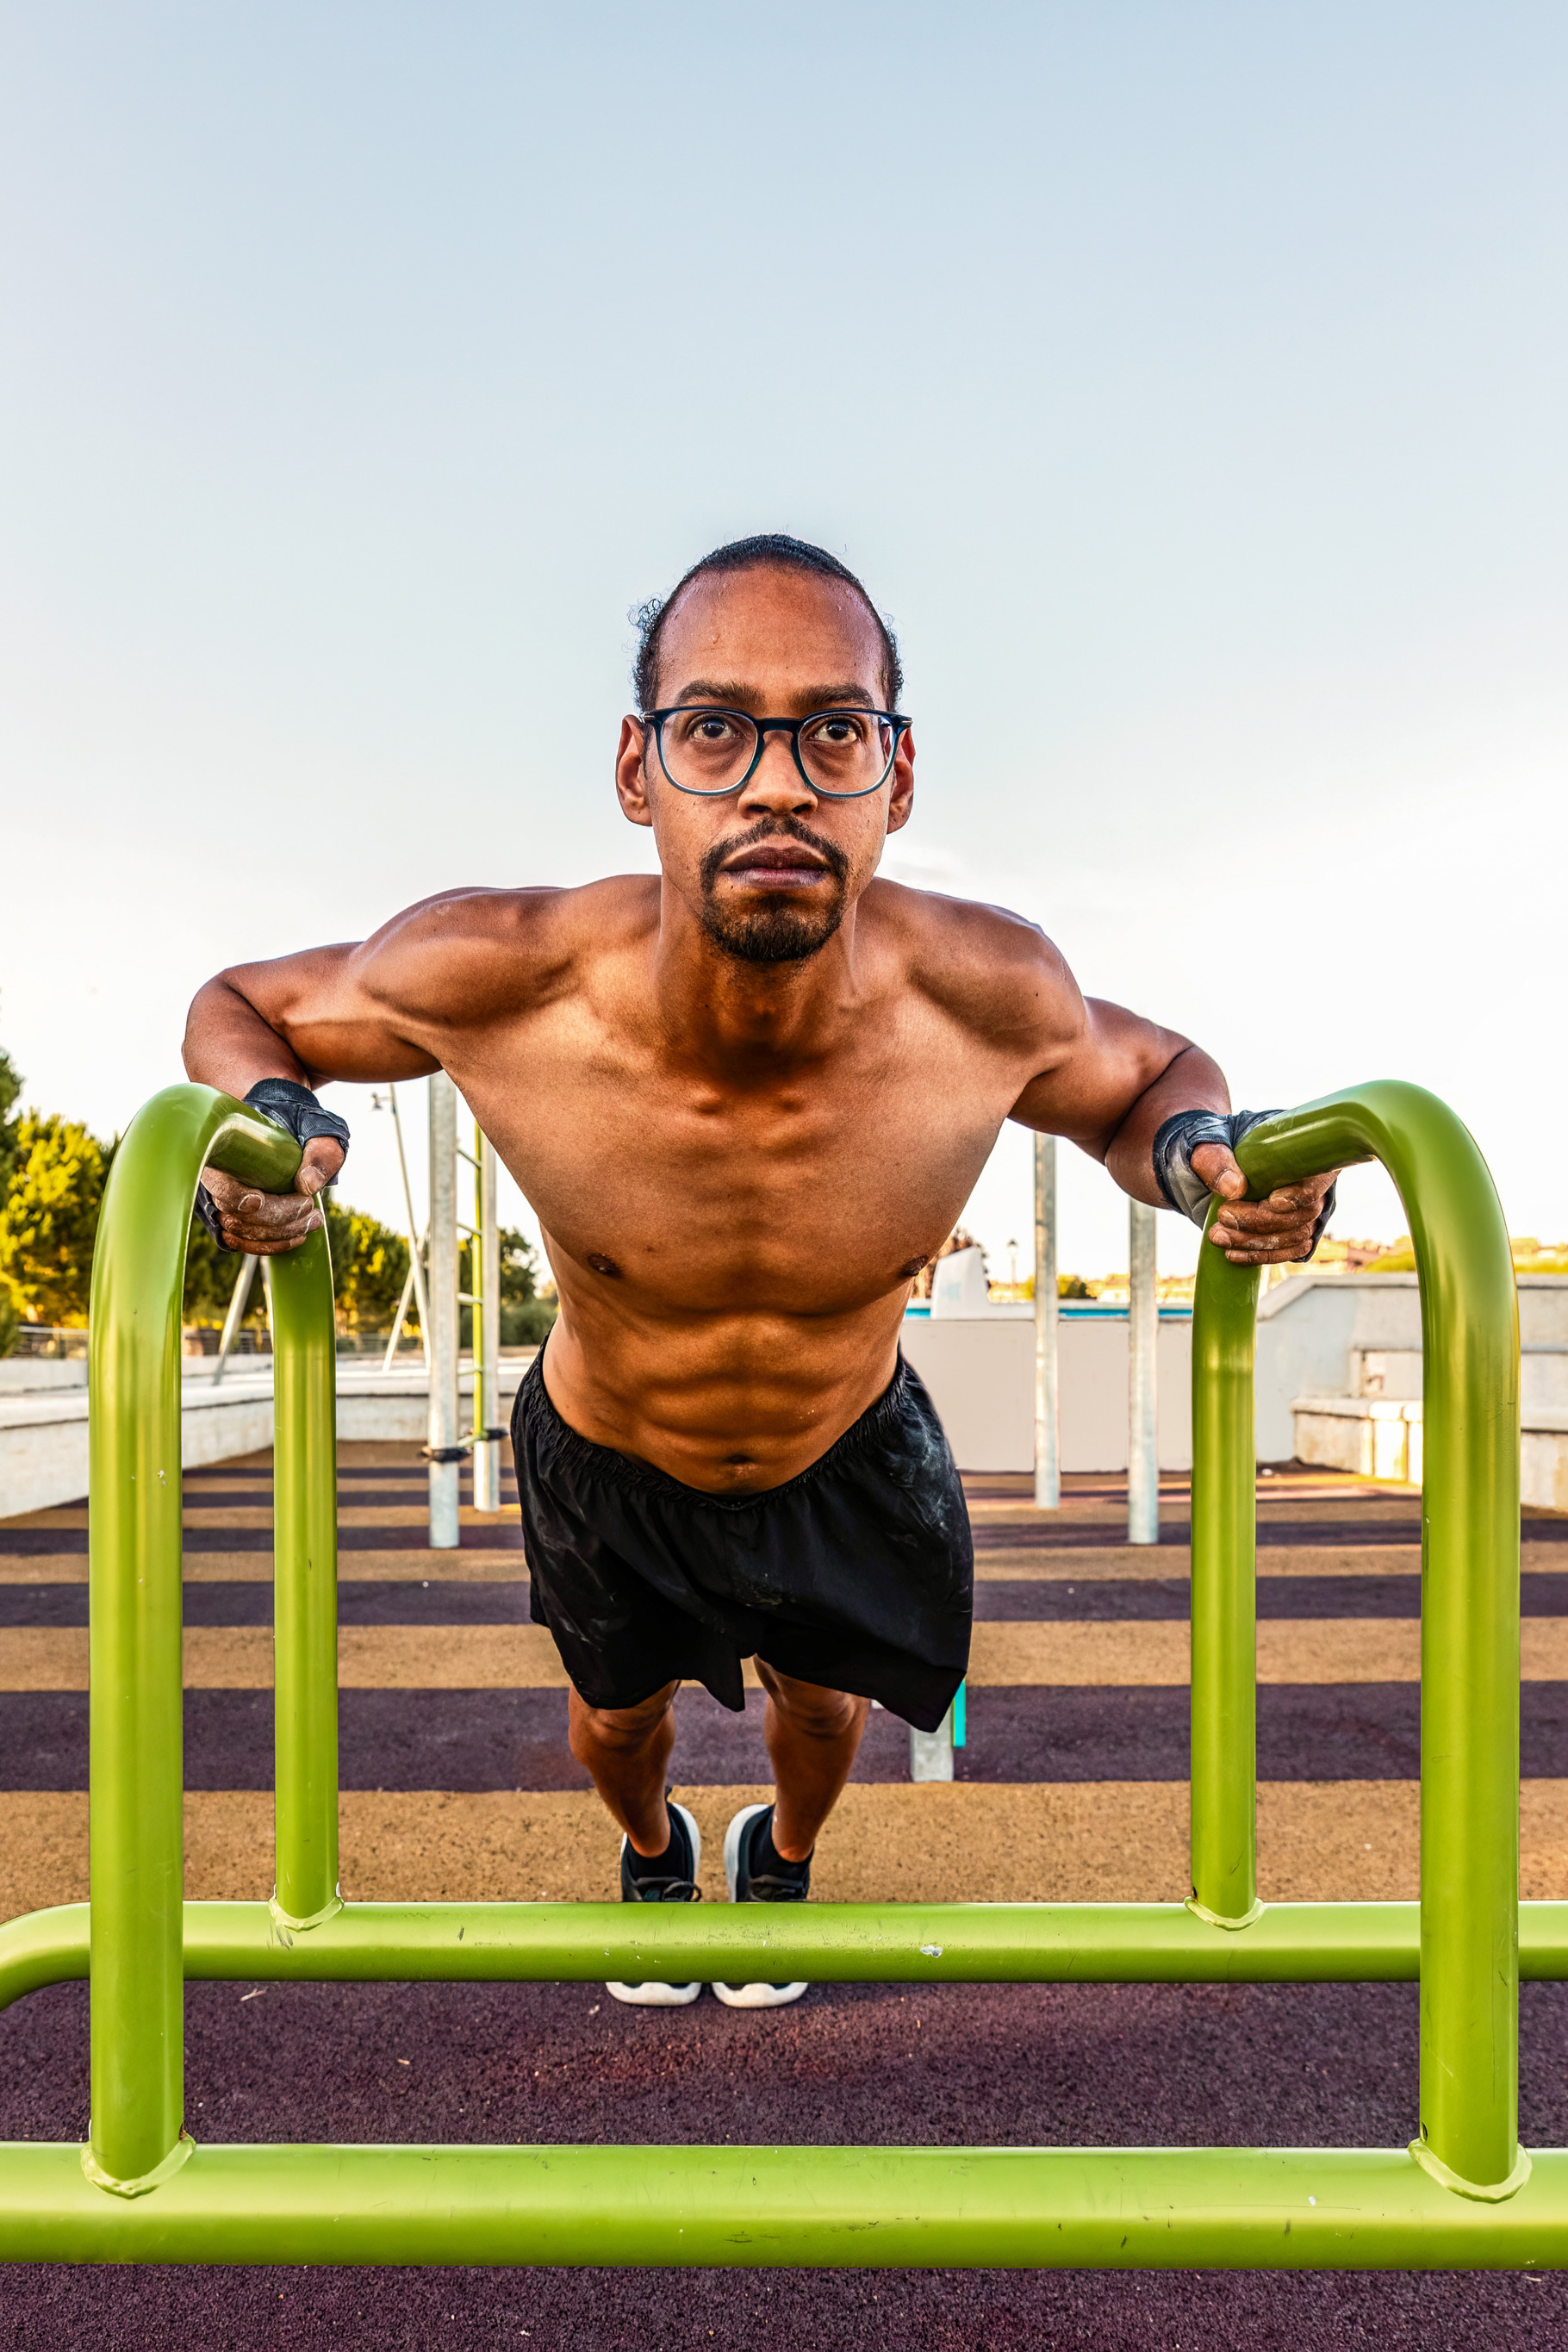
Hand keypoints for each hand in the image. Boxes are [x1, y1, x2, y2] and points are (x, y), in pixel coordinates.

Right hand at [199, 1137, 344, 1254]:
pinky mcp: (237, 1216)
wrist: (289, 1123)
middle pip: (234, 1216)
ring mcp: (224, 1200)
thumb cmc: (300, 1122)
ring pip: (241, 1234)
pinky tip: (299, 1236)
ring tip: (313, 1220)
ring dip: (280, 1235)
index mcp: (225, 1151)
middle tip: (310, 1207)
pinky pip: (245, 1242)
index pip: (218, 1183)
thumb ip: (320, 1150)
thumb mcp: (318, 1127)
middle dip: (277, 1218)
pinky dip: (272, 1245)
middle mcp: (217, 1179)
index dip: (234, 1197)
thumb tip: (307, 1185)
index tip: (258, 1200)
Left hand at [1190, 1143, 1336, 1265]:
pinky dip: (1261, 1256)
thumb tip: (1234, 1188)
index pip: (1320, 1176)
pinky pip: (1289, 1251)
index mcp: (1303, 1151)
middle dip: (1263, 1223)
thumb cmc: (1214, 1146)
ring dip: (1257, 1243)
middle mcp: (1311, 1182)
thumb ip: (1215, 1159)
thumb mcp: (1206, 1142)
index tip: (1273, 1202)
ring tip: (1219, 1236)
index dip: (1301, 1194)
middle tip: (1224, 1218)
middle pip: (1305, 1213)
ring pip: (1297, 1236)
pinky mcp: (1291, 1230)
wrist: (1209, 1167)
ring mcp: (1304, 1209)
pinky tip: (1233, 1254)